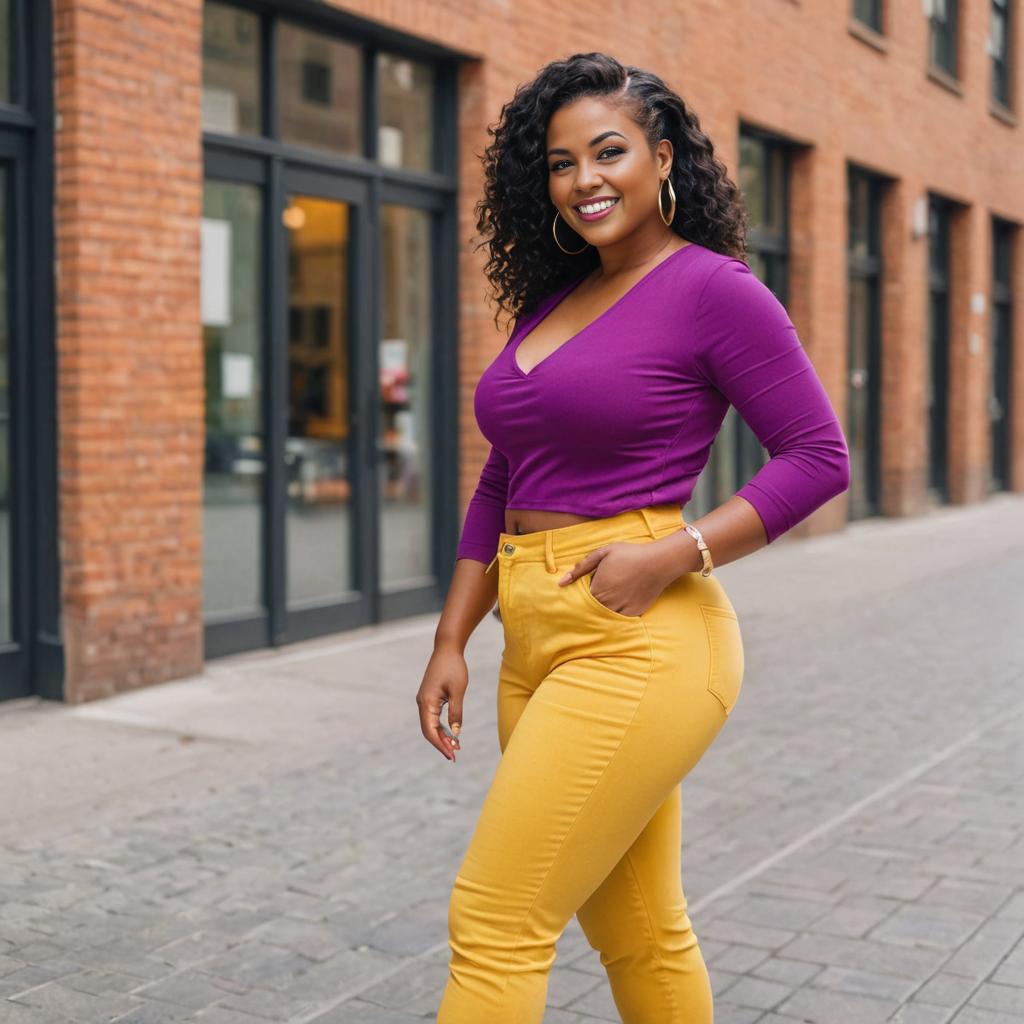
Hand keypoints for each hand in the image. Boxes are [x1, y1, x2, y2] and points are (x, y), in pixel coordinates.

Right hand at [416, 647, 466, 761]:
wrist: (447, 648)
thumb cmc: (453, 667)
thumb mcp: (458, 691)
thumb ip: (456, 713)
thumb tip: (456, 734)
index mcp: (426, 702)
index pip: (430, 731)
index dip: (440, 745)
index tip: (451, 755)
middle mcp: (422, 703)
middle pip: (429, 730)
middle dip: (441, 743)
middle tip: (455, 755)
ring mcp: (424, 700)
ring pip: (431, 725)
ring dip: (442, 736)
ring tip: (456, 747)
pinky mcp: (429, 697)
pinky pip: (433, 717)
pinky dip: (442, 727)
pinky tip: (452, 733)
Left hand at [557, 540, 670, 617]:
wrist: (658, 563)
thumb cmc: (630, 555)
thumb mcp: (603, 554)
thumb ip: (581, 568)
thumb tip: (561, 582)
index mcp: (597, 589)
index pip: (581, 600)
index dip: (582, 595)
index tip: (588, 589)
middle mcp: (607, 603)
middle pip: (591, 610)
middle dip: (591, 605)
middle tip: (603, 592)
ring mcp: (621, 610)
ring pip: (605, 617)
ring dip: (603, 611)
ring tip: (612, 598)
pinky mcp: (634, 614)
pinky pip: (620, 620)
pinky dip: (617, 615)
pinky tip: (621, 604)